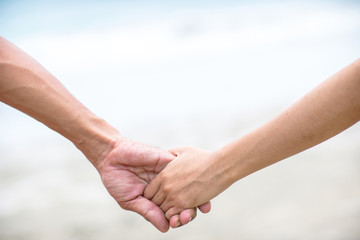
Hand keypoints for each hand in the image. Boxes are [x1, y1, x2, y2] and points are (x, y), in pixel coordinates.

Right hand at [94, 138, 209, 231]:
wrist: (111, 157)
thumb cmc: (118, 180)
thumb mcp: (131, 200)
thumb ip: (148, 212)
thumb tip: (166, 228)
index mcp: (158, 198)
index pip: (173, 210)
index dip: (180, 217)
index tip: (180, 221)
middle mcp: (167, 186)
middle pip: (185, 199)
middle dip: (190, 209)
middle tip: (189, 215)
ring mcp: (169, 173)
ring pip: (188, 185)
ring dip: (197, 195)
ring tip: (200, 205)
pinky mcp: (168, 160)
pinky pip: (184, 166)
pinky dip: (192, 175)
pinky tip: (196, 184)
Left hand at [144, 147, 229, 220]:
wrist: (219, 166)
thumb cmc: (203, 158)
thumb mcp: (183, 151)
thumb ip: (171, 154)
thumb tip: (166, 155)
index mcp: (163, 174)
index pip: (148, 192)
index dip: (154, 195)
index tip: (163, 195)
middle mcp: (165, 187)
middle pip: (154, 203)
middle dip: (161, 205)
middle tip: (171, 203)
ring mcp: (174, 196)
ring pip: (162, 212)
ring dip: (169, 212)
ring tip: (179, 208)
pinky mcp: (184, 204)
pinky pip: (172, 216)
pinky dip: (176, 217)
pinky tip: (184, 211)